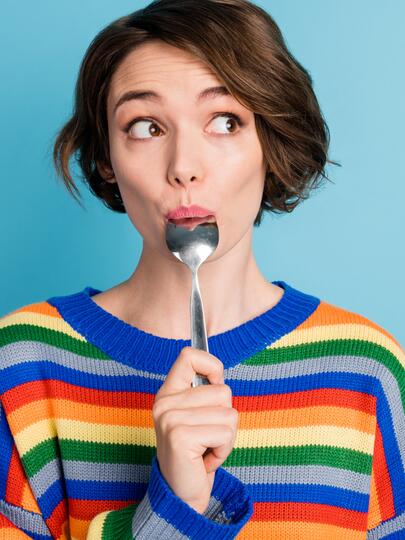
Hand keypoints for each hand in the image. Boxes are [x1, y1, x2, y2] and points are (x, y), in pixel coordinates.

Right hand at [152, 346, 237, 513]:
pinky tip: (205, 460)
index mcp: (168, 393)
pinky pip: (225, 433)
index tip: (214, 385)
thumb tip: (218, 373)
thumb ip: (205, 393)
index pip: (189, 355)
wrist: (181, 495)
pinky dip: (223, 450)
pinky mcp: (180, 437)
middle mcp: (165, 402)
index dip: (212, 366)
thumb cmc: (195, 454)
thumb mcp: (197, 417)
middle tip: (207, 436)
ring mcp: (170, 419)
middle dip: (225, 417)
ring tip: (206, 448)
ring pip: (228, 413)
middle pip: (222, 390)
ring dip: (226, 436)